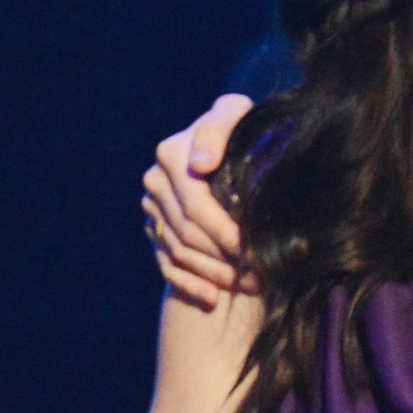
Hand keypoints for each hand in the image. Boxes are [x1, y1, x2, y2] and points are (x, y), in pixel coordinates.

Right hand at [141, 93, 255, 308]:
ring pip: (178, 252)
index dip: (226, 234)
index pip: (195, 207)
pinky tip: (213, 297)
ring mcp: (152, 206)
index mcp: (172, 154)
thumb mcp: (235, 115)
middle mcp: (156, 180)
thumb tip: (200, 166)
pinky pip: (166, 264)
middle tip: (260, 276)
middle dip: (225, 258)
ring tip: (249, 285)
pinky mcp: (153, 227)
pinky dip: (190, 284)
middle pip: (187, 233)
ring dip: (213, 274)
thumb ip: (218, 129)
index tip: (255, 253)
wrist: (236, 144)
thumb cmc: (243, 128)